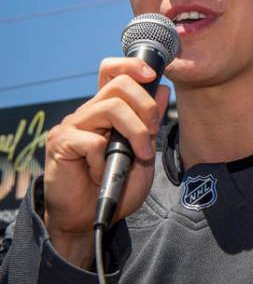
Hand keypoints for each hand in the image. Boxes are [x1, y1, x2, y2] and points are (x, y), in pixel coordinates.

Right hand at [42, 57, 169, 267]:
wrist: (92, 217)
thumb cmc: (116, 185)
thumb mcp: (144, 152)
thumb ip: (151, 123)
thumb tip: (161, 90)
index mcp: (107, 111)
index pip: (113, 72)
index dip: (132, 66)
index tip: (153, 74)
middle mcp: (89, 112)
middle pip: (120, 85)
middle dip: (146, 107)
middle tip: (151, 135)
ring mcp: (73, 125)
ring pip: (110, 107)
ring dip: (135, 132)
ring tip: (139, 155)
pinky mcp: (61, 143)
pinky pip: (92, 140)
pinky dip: (104, 159)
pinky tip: (101, 173)